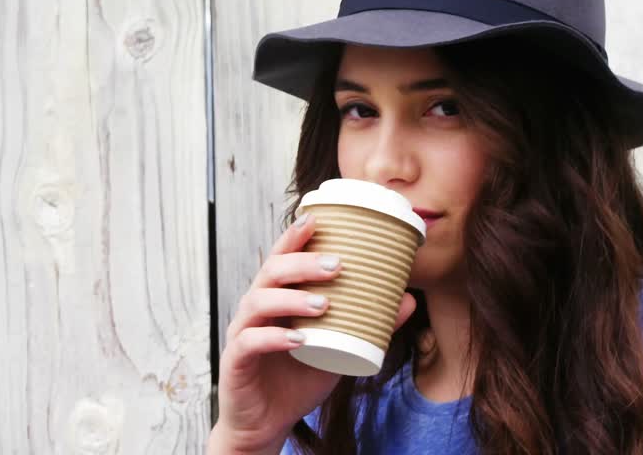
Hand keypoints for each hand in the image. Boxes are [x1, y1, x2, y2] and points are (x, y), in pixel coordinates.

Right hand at [210, 212, 416, 453]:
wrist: (267, 423)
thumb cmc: (299, 378)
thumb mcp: (339, 348)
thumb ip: (368, 324)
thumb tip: (407, 299)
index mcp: (277, 297)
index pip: (282, 258)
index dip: (295, 237)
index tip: (317, 219)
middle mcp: (256, 308)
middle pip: (271, 271)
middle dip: (303, 263)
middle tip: (338, 265)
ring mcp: (242, 332)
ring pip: (259, 301)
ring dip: (292, 298)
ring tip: (323, 304)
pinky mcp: (235, 360)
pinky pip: (250, 341)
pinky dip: (274, 337)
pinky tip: (298, 339)